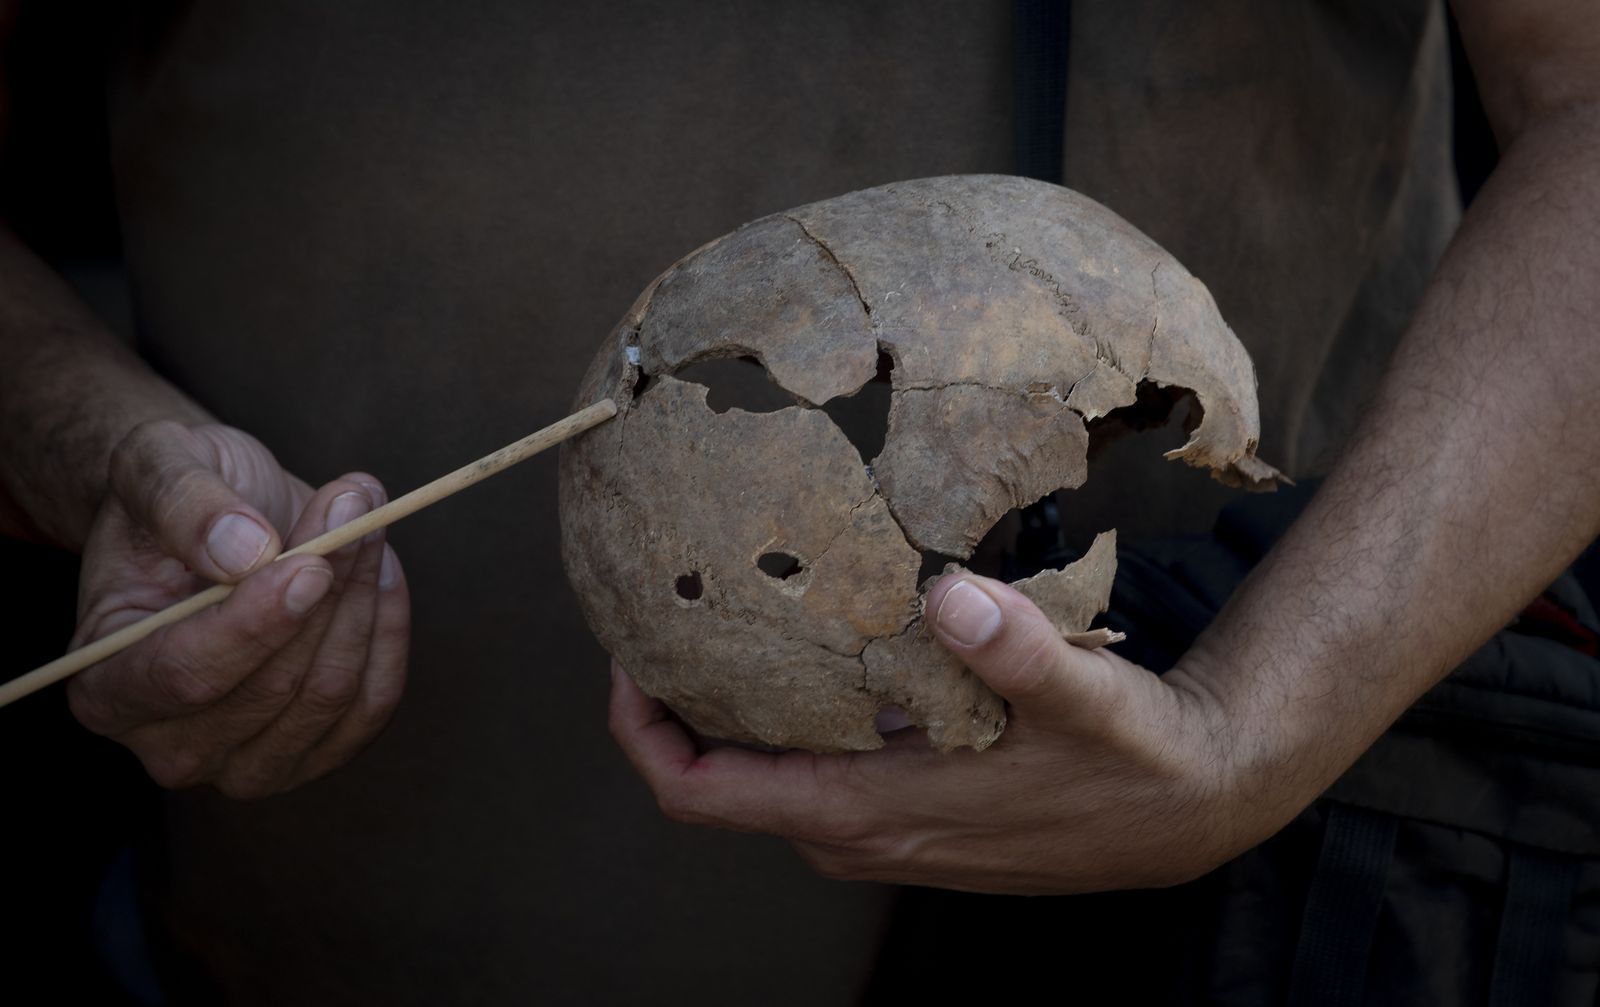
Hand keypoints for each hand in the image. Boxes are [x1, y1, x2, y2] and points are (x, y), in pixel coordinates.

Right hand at [66, 420, 410, 797]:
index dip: (256, 624)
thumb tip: (243, 550)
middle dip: (327, 589)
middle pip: (273, 686)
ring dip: (363, 600)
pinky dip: (388, 630)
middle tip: (351, 503)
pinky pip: (374, 702)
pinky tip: (380, 571)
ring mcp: (246, 763)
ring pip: (331, 693)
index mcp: (105, 685)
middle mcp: (169, 744)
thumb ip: (183, 503)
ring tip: (363, 520)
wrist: (213, 524)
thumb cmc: (174, 500)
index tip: (311, 564)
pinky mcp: (315, 753)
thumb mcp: (156, 464)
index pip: (186, 676)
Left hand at [610, 573, 1286, 894]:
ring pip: (768, 780)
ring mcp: (883, 834)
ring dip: (734, 716)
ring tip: (725, 624)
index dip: (643, 730)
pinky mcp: (910, 820)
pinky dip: (789, 725)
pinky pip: (814, 777)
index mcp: (870, 811)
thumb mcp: (1086, 701)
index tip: (629, 656)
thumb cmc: (1133, 762)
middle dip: (677, 710)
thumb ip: (1019, 653)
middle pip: (719, 783)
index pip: (704, 792)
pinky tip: (812, 656)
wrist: (1190, 811)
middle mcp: (859, 834)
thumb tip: (948, 597)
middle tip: (670, 615)